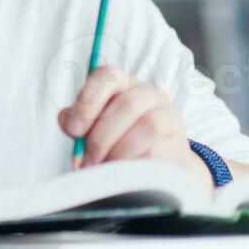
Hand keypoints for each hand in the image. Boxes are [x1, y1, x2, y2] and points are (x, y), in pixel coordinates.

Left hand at [58, 65, 212, 187]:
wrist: (158, 164)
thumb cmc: (118, 140)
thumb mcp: (94, 126)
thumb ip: (76, 121)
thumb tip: (67, 122)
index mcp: (123, 83)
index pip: (107, 75)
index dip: (88, 101)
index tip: (74, 131)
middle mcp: (150, 93)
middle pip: (129, 103)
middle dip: (102, 136)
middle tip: (87, 160)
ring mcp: (170, 116)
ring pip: (149, 125)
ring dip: (121, 151)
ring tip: (106, 167)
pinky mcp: (181, 143)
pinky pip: (161, 150)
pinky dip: (137, 163)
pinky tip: (124, 172)